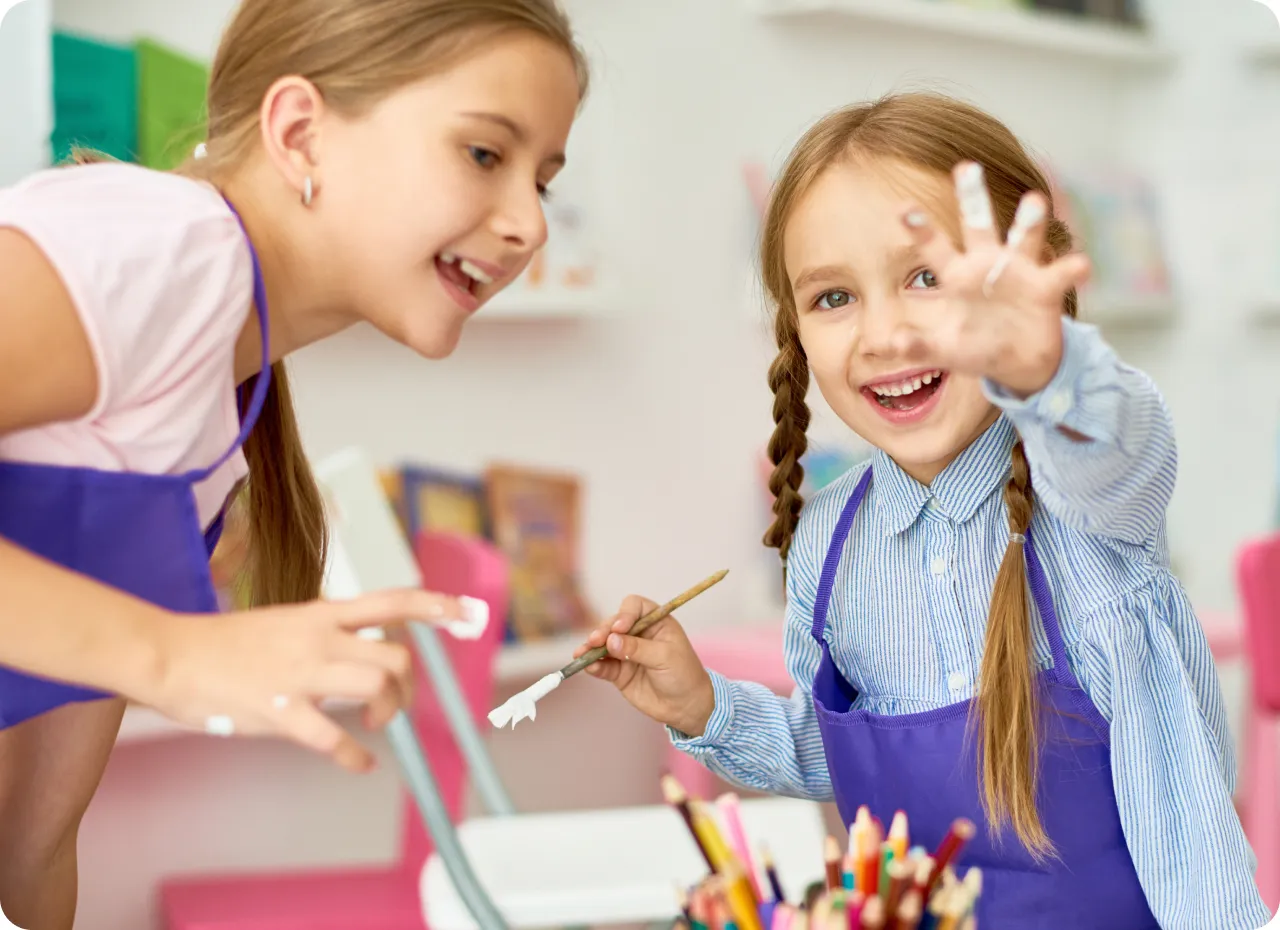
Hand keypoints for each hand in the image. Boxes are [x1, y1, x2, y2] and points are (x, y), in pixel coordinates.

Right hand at [140, 588, 469, 772]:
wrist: (170, 655)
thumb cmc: (225, 644)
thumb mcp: (284, 622)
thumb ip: (323, 630)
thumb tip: (358, 643)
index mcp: (320, 614)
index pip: (391, 602)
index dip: (436, 607)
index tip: (469, 614)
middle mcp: (317, 638)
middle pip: (395, 657)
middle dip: (409, 688)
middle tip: (394, 707)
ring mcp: (299, 674)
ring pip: (376, 685)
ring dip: (389, 713)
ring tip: (375, 727)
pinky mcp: (278, 710)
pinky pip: (331, 737)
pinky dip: (355, 756)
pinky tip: (360, 762)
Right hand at [575, 595, 714, 736]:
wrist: (685, 706)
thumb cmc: (684, 675)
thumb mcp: (665, 657)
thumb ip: (637, 648)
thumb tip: (611, 640)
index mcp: (655, 622)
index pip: (634, 607)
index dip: (624, 614)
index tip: (619, 628)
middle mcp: (638, 633)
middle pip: (613, 624)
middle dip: (603, 631)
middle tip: (596, 641)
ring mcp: (626, 652)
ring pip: (603, 644)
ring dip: (591, 648)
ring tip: (582, 653)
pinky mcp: (619, 672)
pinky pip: (603, 665)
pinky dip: (594, 665)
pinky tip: (589, 667)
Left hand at [895, 162, 1091, 397]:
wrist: (1018, 362)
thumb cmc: (976, 347)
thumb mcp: (944, 349)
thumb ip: (918, 346)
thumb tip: (890, 344)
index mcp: (958, 276)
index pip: (935, 249)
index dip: (921, 230)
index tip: (902, 208)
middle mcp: (987, 264)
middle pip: (978, 225)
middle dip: (973, 197)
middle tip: (966, 167)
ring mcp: (1019, 272)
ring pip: (1023, 237)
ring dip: (1029, 220)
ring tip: (1035, 200)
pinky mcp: (1047, 288)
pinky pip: (1062, 273)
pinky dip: (1072, 269)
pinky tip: (1081, 265)